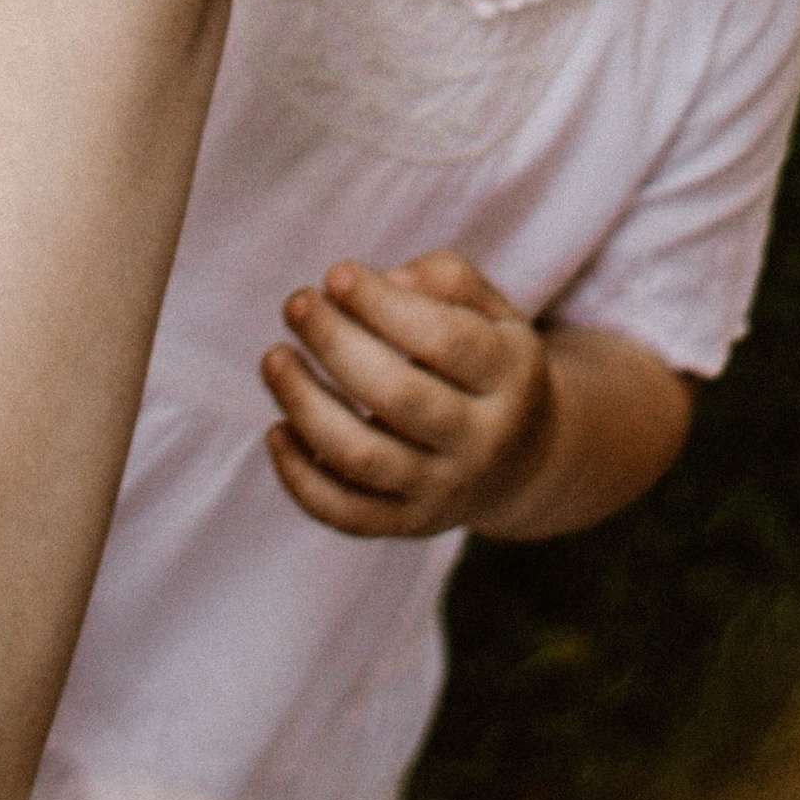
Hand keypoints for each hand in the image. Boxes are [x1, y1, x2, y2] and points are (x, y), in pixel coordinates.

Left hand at [262, 252, 553, 538]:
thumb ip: (446, 280)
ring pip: (362, 457)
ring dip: (305, 405)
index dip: (382, 304)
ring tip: (275, 358)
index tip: (335, 274)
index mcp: (511, 374)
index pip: (444, 339)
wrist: (524, 459)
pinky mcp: (408, 524)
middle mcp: (483, 439)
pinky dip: (301, 477)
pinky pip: (346, 513)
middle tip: (297, 303)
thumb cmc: (487, 362)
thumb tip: (388, 281)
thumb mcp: (492, 310)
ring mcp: (444, 489)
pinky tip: (277, 429)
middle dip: (335, 344)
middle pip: (398, 396)